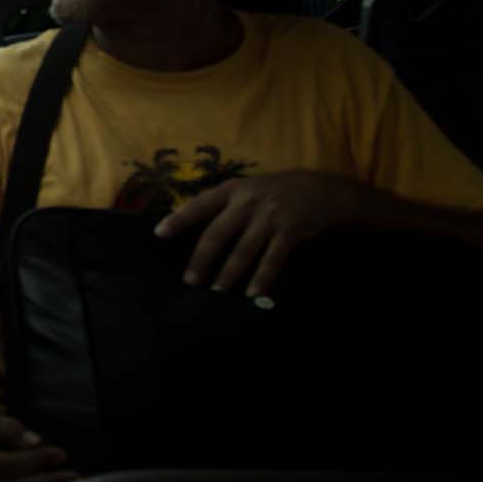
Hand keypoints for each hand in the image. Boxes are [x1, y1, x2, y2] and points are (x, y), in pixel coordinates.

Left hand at [155, 171, 365, 296]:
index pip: (199, 205)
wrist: (322, 189)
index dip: (178, 219)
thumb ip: (224, 203)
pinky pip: (272, 259)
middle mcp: (248, 202)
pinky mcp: (290, 231)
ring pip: (243, 251)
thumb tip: (191, 221)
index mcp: (233, 190)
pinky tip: (253, 293)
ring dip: (229, 274)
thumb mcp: (248, 188)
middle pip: (217, 234)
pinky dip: (262, 278)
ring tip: (217, 292)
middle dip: (201, 259)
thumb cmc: (277, 191)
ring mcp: (269, 216)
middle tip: (190, 281)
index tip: (159, 233)